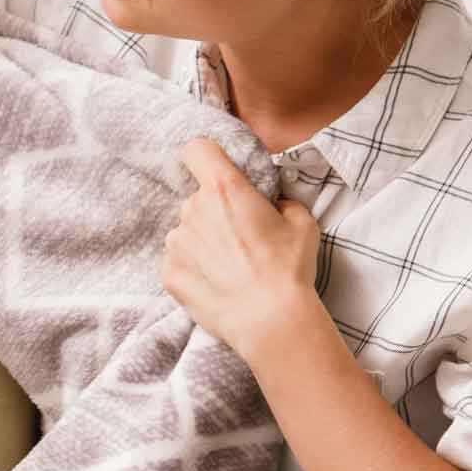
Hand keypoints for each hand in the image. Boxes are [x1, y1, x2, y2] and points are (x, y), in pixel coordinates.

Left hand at [161, 138, 324, 363]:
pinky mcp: (169, 273)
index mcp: (224, 189)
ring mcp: (177, 242)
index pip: (196, 150)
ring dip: (202, 241)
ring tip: (229, 267)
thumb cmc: (288, 268)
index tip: (215, 171)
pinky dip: (193, 269)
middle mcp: (193, 210)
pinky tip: (217, 285)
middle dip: (214, 212)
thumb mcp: (302, 223)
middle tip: (240, 238)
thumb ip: (282, 202)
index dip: (205, 157)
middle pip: (197, 198)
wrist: (270, 320)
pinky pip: (178, 261)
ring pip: (186, 231)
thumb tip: (272, 203)